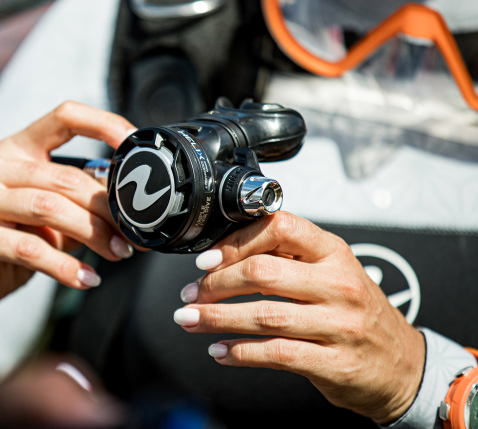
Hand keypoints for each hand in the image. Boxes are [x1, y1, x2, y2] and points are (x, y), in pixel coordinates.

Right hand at [0, 102, 135, 326]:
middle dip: (108, 208)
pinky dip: (64, 267)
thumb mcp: (48, 218)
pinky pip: (27, 248)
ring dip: (93, 235)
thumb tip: (131, 206)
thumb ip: (79, 205)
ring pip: (49, 207)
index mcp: (16, 149)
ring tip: (117, 254)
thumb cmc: (5, 243)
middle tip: (133, 235)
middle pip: (64, 176)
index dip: (102, 124)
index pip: (63, 117)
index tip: (134, 143)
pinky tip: (86, 278)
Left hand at [173, 212, 424, 423]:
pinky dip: (239, 352)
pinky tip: (219, 350)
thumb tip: (222, 252)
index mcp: (334, 252)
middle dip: (216, 283)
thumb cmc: (356, 313)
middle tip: (191, 294)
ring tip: (190, 320)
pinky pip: (276, 354)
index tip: (207, 258)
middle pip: (263, 272)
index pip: (279, 227)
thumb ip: (287, 257)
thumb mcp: (332, 271)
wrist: (403, 366)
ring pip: (264, 315)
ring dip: (217, 318)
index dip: (236, 241)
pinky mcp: (335, 363)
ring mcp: (339, 325)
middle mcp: (339, 284)